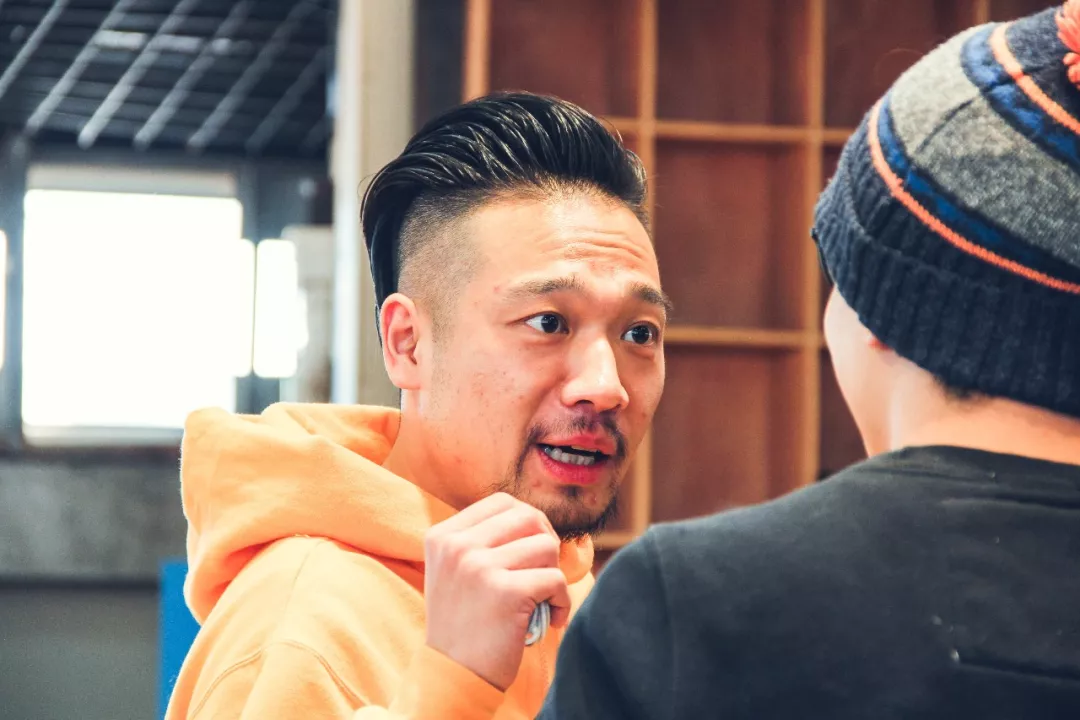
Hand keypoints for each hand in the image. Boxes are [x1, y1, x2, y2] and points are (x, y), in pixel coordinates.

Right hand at [424, 492, 570, 690]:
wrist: (453, 677)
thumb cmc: (464, 625)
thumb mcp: (456, 571)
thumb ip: (483, 541)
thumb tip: (537, 518)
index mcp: (443, 536)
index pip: (502, 503)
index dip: (528, 522)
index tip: (533, 550)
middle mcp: (457, 546)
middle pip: (528, 517)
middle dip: (547, 542)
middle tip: (545, 572)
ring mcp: (479, 567)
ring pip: (546, 547)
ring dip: (554, 575)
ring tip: (542, 600)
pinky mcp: (505, 592)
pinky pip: (556, 580)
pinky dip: (561, 602)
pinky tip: (550, 619)